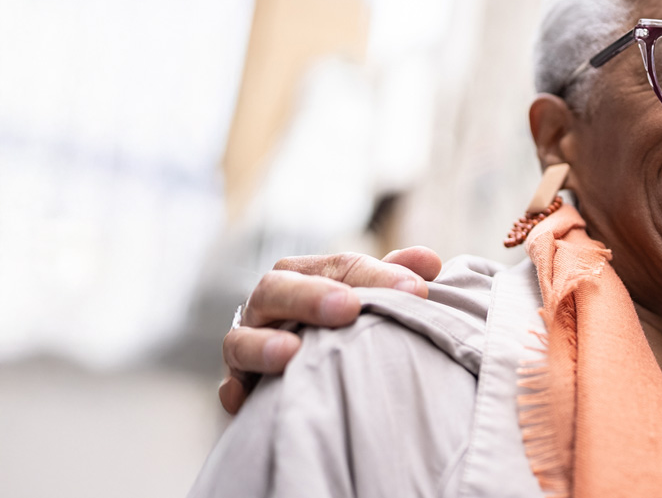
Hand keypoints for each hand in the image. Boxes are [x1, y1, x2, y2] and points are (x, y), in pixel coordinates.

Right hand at [218, 246, 441, 414]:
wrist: (317, 367)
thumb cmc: (347, 325)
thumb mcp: (373, 297)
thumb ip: (396, 276)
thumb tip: (429, 264)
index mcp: (307, 277)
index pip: (337, 267)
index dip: (375, 275)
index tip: (416, 290)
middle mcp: (271, 306)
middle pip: (276, 289)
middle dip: (311, 297)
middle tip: (348, 308)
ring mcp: (250, 344)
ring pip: (241, 338)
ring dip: (263, 345)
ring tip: (291, 352)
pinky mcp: (241, 384)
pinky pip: (229, 386)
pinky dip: (234, 390)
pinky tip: (245, 399)